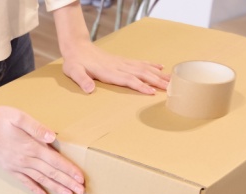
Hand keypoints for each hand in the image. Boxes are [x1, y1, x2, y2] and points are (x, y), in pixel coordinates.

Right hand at [0, 106, 84, 193]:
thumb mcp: (19, 117)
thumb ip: (36, 127)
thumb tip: (52, 137)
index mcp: (31, 146)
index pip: (55, 161)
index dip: (69, 170)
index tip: (81, 179)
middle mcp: (26, 159)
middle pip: (51, 173)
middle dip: (67, 183)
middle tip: (81, 192)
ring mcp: (17, 166)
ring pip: (41, 180)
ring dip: (56, 188)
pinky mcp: (10, 168)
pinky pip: (25, 182)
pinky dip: (35, 190)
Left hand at [51, 1, 168, 94]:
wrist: (76, 47)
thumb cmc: (74, 62)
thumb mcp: (74, 72)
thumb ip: (82, 80)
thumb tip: (89, 89)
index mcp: (108, 72)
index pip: (128, 80)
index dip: (141, 86)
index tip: (153, 92)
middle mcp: (118, 66)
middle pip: (141, 74)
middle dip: (156, 81)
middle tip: (171, 88)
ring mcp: (121, 62)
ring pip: (143, 68)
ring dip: (158, 74)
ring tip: (171, 80)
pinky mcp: (121, 60)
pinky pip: (139, 62)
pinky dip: (151, 64)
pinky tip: (160, 67)